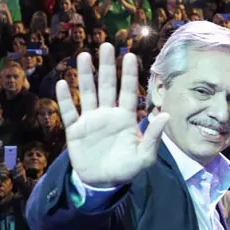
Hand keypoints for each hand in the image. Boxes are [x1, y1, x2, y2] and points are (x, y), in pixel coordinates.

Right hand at [59, 45, 168, 188]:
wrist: (102, 183)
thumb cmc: (126, 168)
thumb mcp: (144, 156)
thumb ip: (154, 136)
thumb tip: (165, 115)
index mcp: (125, 118)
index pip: (128, 92)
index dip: (128, 74)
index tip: (129, 55)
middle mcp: (108, 114)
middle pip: (107, 86)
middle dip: (107, 66)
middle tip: (106, 46)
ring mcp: (90, 120)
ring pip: (88, 93)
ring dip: (85, 75)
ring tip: (84, 56)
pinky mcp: (75, 130)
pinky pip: (70, 112)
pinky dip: (66, 99)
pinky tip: (63, 84)